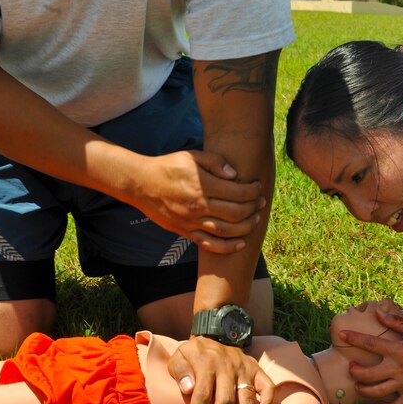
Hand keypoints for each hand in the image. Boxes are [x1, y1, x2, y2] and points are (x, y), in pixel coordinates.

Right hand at [132, 150, 265, 252]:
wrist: (141, 184)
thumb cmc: (168, 166)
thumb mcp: (192, 156)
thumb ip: (215, 162)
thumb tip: (235, 175)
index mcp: (202, 186)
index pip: (237, 192)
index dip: (252, 191)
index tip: (258, 188)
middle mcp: (198, 206)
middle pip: (235, 213)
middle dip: (253, 208)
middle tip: (261, 203)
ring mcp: (191, 222)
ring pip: (225, 231)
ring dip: (245, 227)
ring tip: (255, 219)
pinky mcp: (185, 232)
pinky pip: (209, 244)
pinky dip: (227, 247)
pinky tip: (240, 244)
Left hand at [169, 337, 273, 403]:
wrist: (215, 335)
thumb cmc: (195, 353)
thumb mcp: (180, 355)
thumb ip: (180, 371)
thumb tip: (188, 389)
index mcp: (208, 363)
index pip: (202, 395)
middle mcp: (229, 366)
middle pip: (226, 401)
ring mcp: (245, 369)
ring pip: (247, 399)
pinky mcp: (257, 370)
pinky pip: (268, 386)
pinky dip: (268, 403)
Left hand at [341, 307, 402, 403]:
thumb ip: (396, 321)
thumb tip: (378, 313)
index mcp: (398, 350)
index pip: (370, 343)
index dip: (354, 338)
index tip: (343, 335)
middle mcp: (397, 369)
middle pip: (367, 374)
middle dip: (355, 370)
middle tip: (352, 365)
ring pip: (376, 392)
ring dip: (363, 389)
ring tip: (358, 384)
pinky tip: (376, 402)